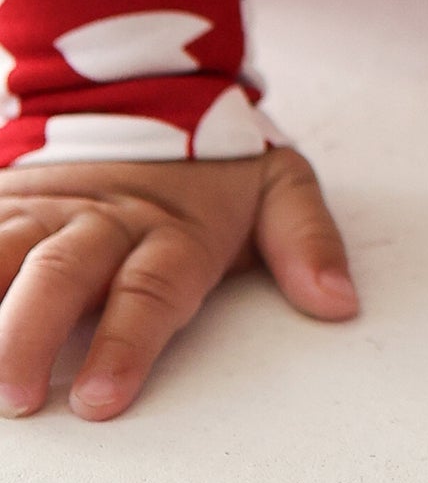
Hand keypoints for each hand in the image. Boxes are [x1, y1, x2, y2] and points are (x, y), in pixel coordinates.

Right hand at [0, 145, 357, 421]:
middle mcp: (102, 221)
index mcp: (173, 229)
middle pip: (61, 276)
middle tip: (17, 396)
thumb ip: (308, 241)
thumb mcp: (280, 183)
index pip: (152, 291)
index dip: (128, 344)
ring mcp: (44, 209)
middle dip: (30, 337)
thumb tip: (340, 301)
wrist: (151, 83)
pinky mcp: (3, 200)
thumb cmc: (214, 160)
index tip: (100, 399)